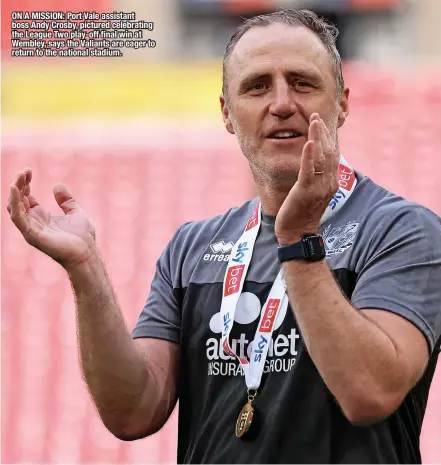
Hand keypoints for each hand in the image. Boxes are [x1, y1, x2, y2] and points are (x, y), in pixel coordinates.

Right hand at [7, 168, 97, 269]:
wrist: (87, 253)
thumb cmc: (82, 238)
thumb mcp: (75, 213)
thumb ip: (66, 200)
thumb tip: (57, 184)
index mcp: (41, 218)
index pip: (25, 198)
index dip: (25, 184)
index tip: (28, 170)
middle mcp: (33, 223)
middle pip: (18, 201)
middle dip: (19, 185)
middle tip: (24, 171)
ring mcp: (31, 230)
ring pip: (14, 208)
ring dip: (16, 192)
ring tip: (20, 177)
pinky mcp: (33, 235)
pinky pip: (18, 218)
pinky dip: (15, 203)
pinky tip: (16, 189)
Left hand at [275, 113, 338, 245]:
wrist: (298, 233)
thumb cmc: (302, 213)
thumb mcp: (312, 192)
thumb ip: (315, 177)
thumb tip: (314, 163)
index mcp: (330, 182)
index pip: (333, 155)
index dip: (328, 137)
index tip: (323, 122)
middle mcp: (328, 183)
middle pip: (329, 152)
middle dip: (323, 132)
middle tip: (316, 115)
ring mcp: (318, 187)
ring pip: (321, 158)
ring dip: (318, 138)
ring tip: (314, 121)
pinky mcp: (305, 191)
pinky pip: (309, 171)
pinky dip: (309, 156)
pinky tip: (309, 143)